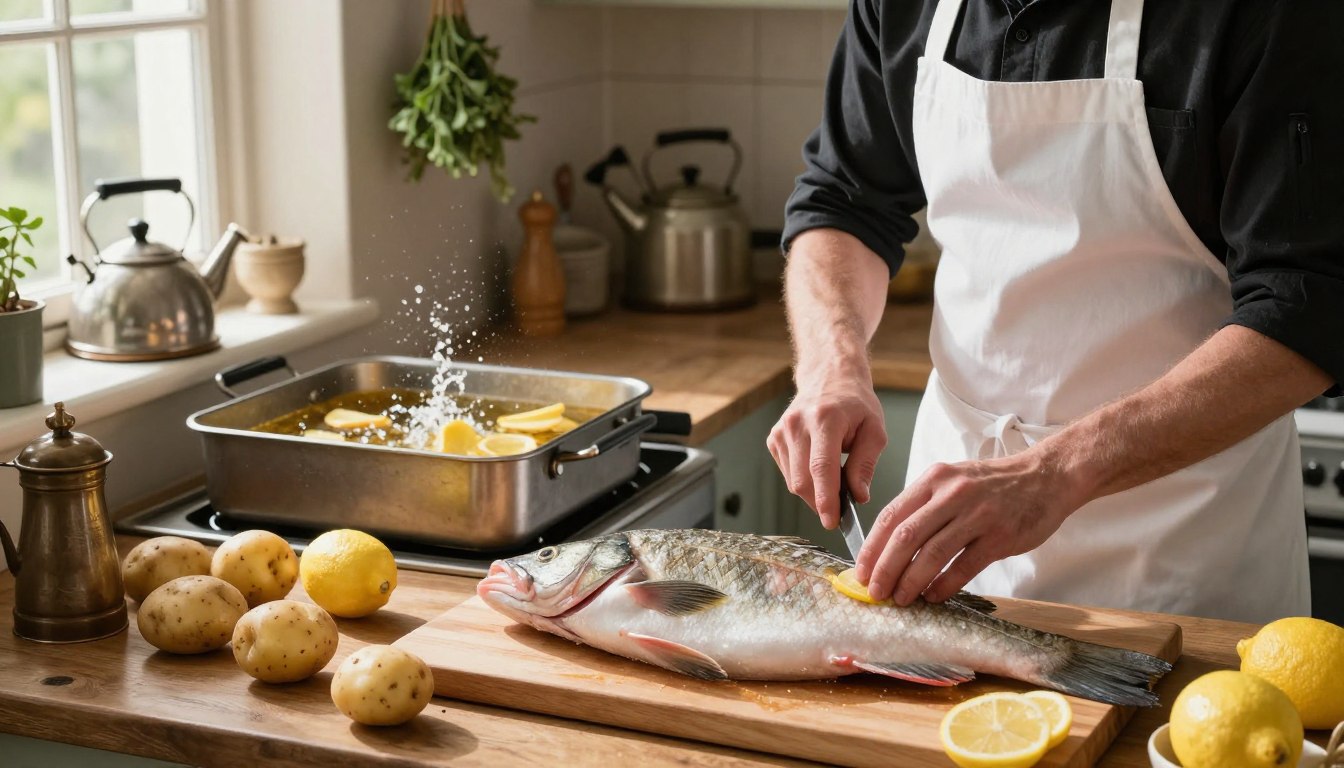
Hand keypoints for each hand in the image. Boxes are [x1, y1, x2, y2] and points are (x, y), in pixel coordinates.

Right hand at [767, 380, 886, 529]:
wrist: (829, 377)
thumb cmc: (855, 404)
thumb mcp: (874, 430)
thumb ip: (865, 464)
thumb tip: (858, 496)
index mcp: (824, 419)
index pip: (821, 468)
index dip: (826, 499)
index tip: (832, 521)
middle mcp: (797, 424)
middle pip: (802, 480)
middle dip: (820, 503)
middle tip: (840, 509)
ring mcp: (781, 431)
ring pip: (793, 481)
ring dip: (813, 492)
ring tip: (834, 479)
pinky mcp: (774, 439)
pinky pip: (788, 473)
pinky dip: (804, 480)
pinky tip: (818, 467)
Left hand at [856, 451, 1086, 604]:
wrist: (1045, 476)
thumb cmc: (992, 484)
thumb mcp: (952, 480)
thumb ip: (923, 506)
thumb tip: (889, 545)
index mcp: (933, 480)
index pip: (890, 515)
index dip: (871, 547)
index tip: (861, 571)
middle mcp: (951, 494)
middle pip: (906, 536)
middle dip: (885, 569)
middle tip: (876, 592)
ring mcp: (977, 514)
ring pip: (932, 553)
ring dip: (911, 581)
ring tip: (900, 598)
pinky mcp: (999, 536)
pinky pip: (964, 566)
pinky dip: (944, 585)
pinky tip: (933, 596)